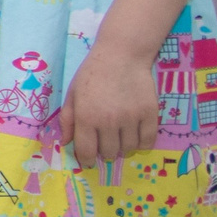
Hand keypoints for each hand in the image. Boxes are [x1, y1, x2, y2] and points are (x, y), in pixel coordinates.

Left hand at [62, 43, 160, 167]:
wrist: (122, 56)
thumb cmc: (92, 74)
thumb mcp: (72, 94)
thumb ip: (67, 120)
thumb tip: (66, 143)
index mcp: (86, 117)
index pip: (87, 151)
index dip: (87, 160)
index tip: (89, 161)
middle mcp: (109, 121)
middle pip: (109, 153)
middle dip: (105, 152)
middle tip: (105, 144)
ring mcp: (131, 118)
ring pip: (129, 149)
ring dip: (123, 148)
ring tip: (119, 137)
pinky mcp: (150, 114)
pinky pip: (148, 141)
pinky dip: (142, 144)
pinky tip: (136, 136)